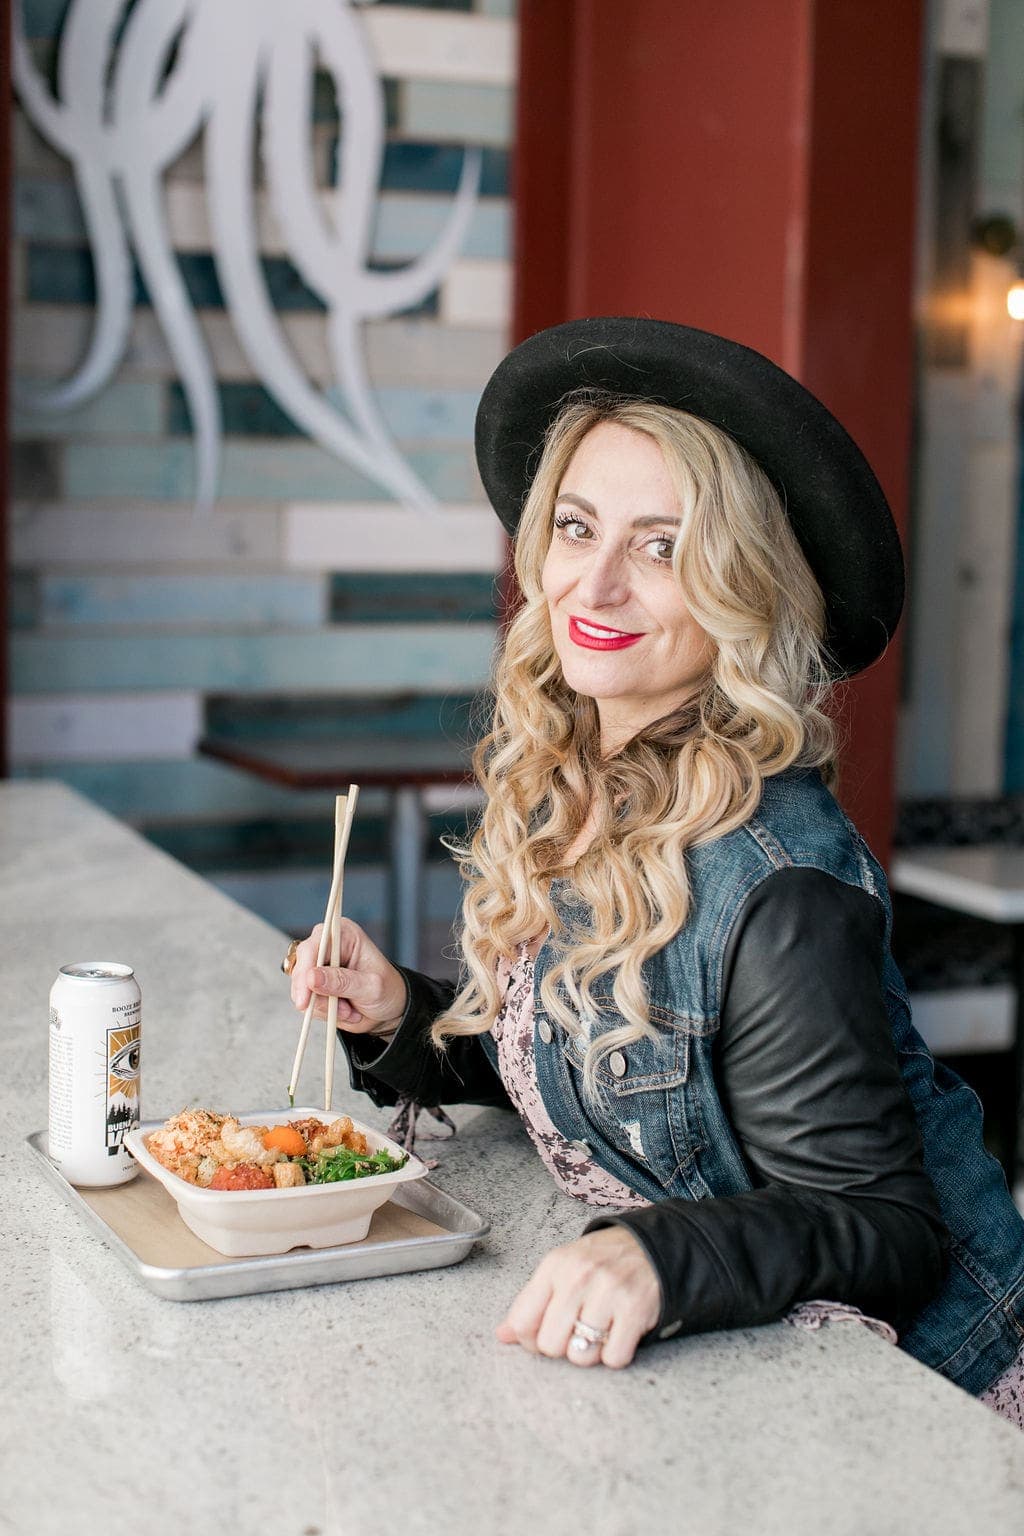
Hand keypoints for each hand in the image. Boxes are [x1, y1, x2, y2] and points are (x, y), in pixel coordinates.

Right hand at [288, 919, 407, 1035]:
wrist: (389, 1009)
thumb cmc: (387, 990)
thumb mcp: (371, 987)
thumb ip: (342, 982)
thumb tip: (311, 978)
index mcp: (344, 934)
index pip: (313, 947)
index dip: (305, 971)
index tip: (305, 999)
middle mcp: (326, 946)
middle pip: (301, 968)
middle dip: (318, 996)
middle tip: (341, 1011)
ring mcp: (317, 966)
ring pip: (301, 989)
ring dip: (324, 1006)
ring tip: (350, 1010)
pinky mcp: (312, 985)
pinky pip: (306, 1003)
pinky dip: (323, 1012)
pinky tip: (343, 1011)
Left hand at [496, 1226, 661, 1368]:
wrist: (651, 1246)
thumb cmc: (600, 1262)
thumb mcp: (561, 1269)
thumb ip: (531, 1302)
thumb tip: (502, 1336)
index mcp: (554, 1266)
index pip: (522, 1321)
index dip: (529, 1340)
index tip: (544, 1335)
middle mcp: (579, 1276)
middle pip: (550, 1344)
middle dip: (561, 1347)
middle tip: (576, 1333)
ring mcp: (608, 1292)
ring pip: (581, 1356)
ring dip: (590, 1353)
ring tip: (598, 1332)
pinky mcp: (635, 1309)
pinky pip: (614, 1358)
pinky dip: (616, 1355)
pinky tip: (619, 1333)